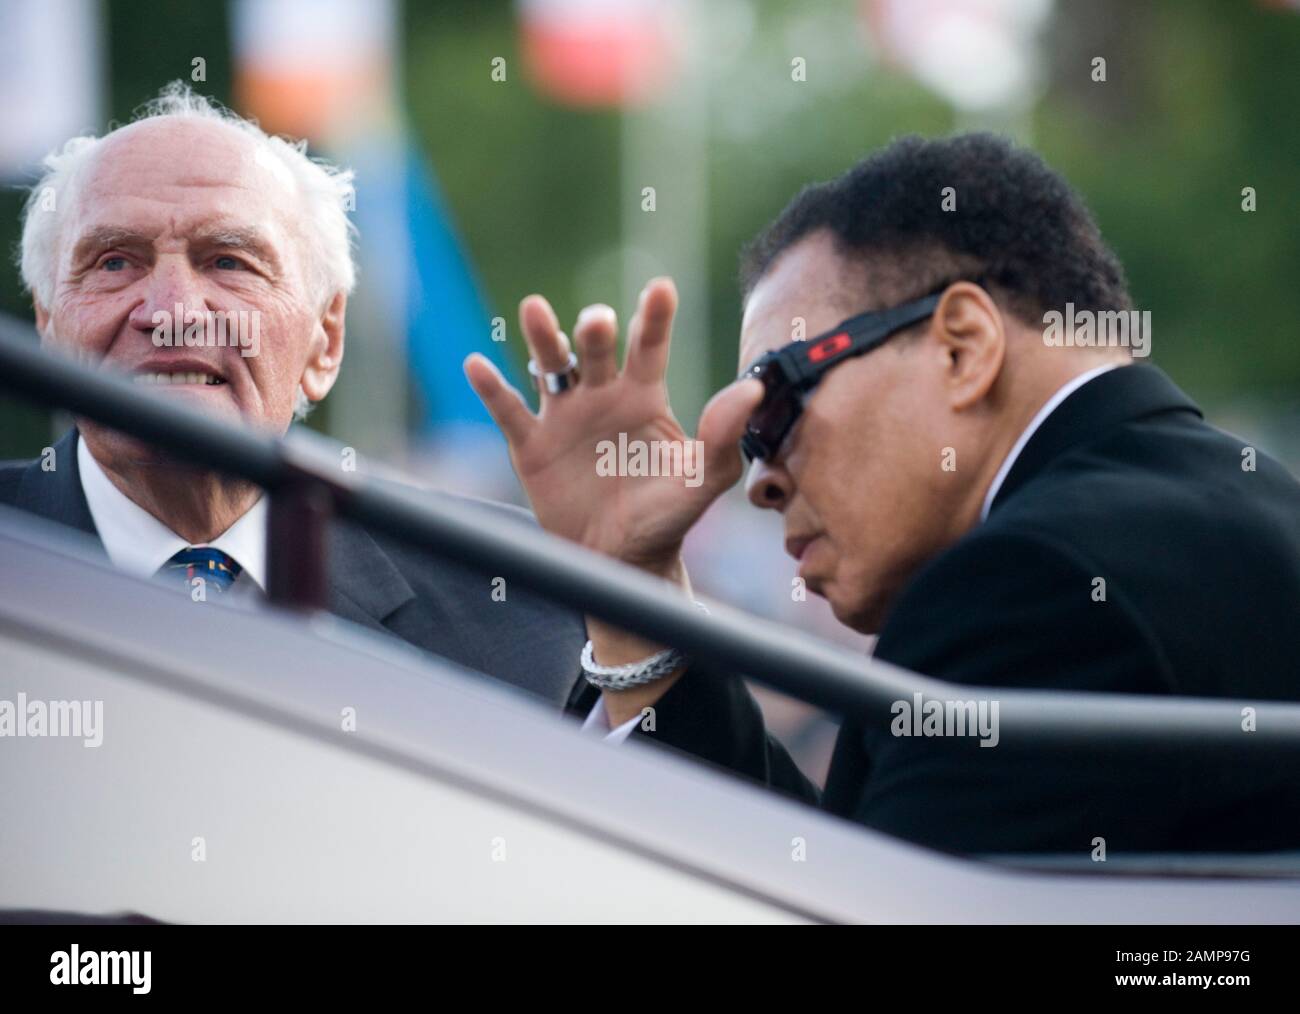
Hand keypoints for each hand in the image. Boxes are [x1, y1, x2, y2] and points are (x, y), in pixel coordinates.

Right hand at [464, 277, 760, 579]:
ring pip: (550, 366)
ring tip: (534, 309)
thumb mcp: (703, 478)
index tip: (661, 289)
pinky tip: (477, 364)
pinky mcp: (532, 445)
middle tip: (598, 321)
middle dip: (596, 332)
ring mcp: (564, 416)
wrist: (622, 559)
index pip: (649, 346)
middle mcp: (602, 394)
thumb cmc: (667, 515)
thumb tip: (753, 389)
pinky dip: (491, 388)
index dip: (654, 317)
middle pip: (596, 349)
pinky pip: (509, 410)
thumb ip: (724, 434)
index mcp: (644, 395)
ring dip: (542, 338)